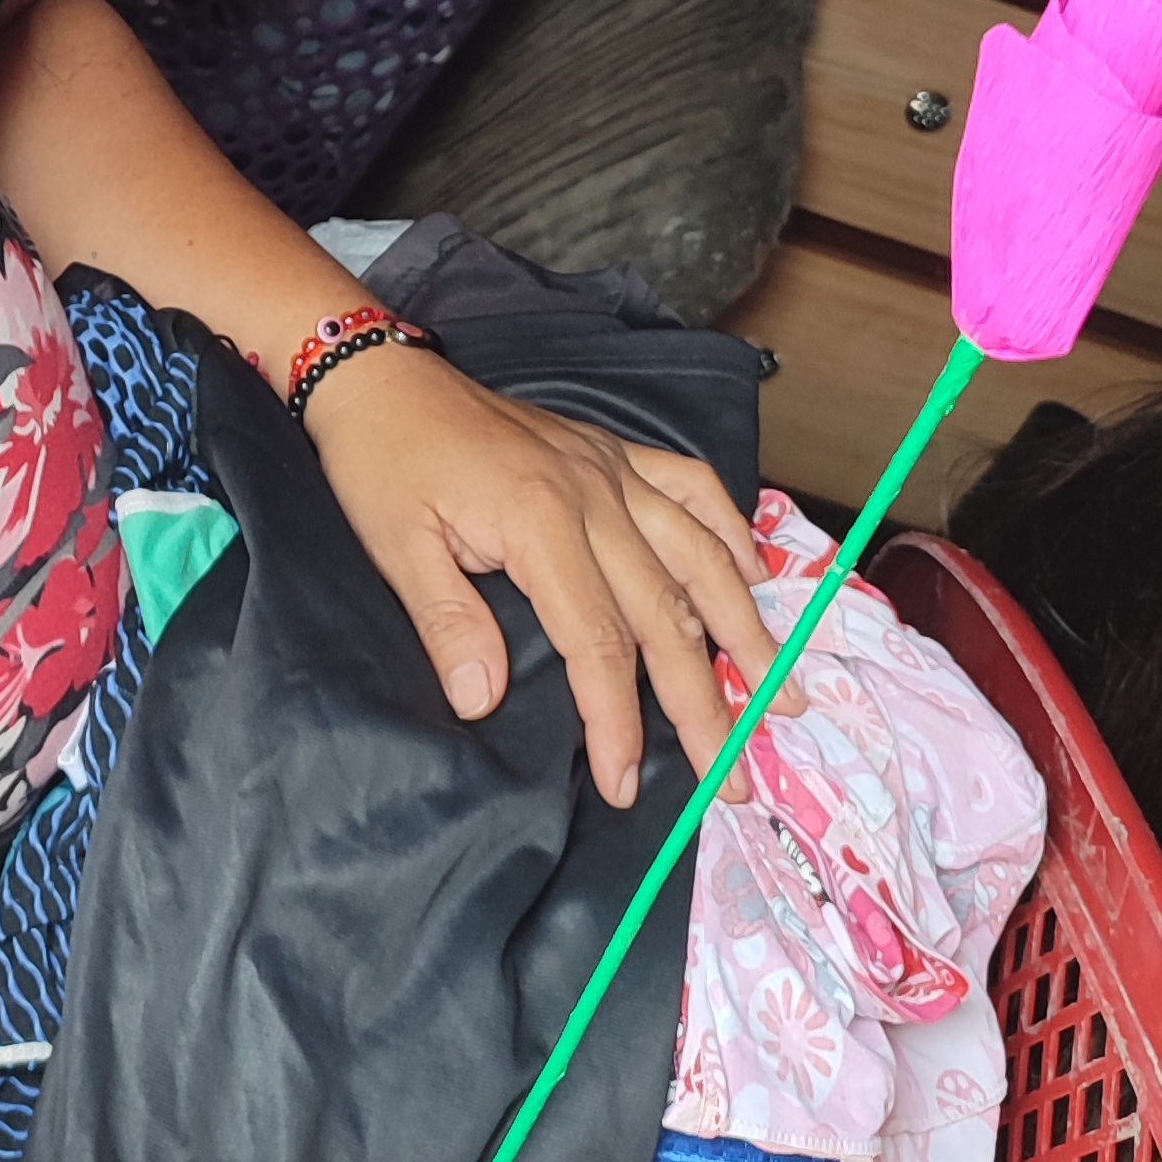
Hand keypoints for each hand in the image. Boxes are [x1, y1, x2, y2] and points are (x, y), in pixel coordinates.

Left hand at [306, 352, 773, 805]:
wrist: (384, 379)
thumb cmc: (383, 462)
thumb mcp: (396, 547)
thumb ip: (448, 623)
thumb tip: (483, 702)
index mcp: (540, 522)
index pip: (598, 643)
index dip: (617, 720)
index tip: (624, 782)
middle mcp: (594, 494)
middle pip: (668, 614)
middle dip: (704, 703)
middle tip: (731, 776)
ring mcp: (611, 468)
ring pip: (702, 556)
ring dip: (746, 630)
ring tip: (778, 692)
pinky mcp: (612, 450)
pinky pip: (693, 486)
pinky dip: (733, 530)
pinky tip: (758, 573)